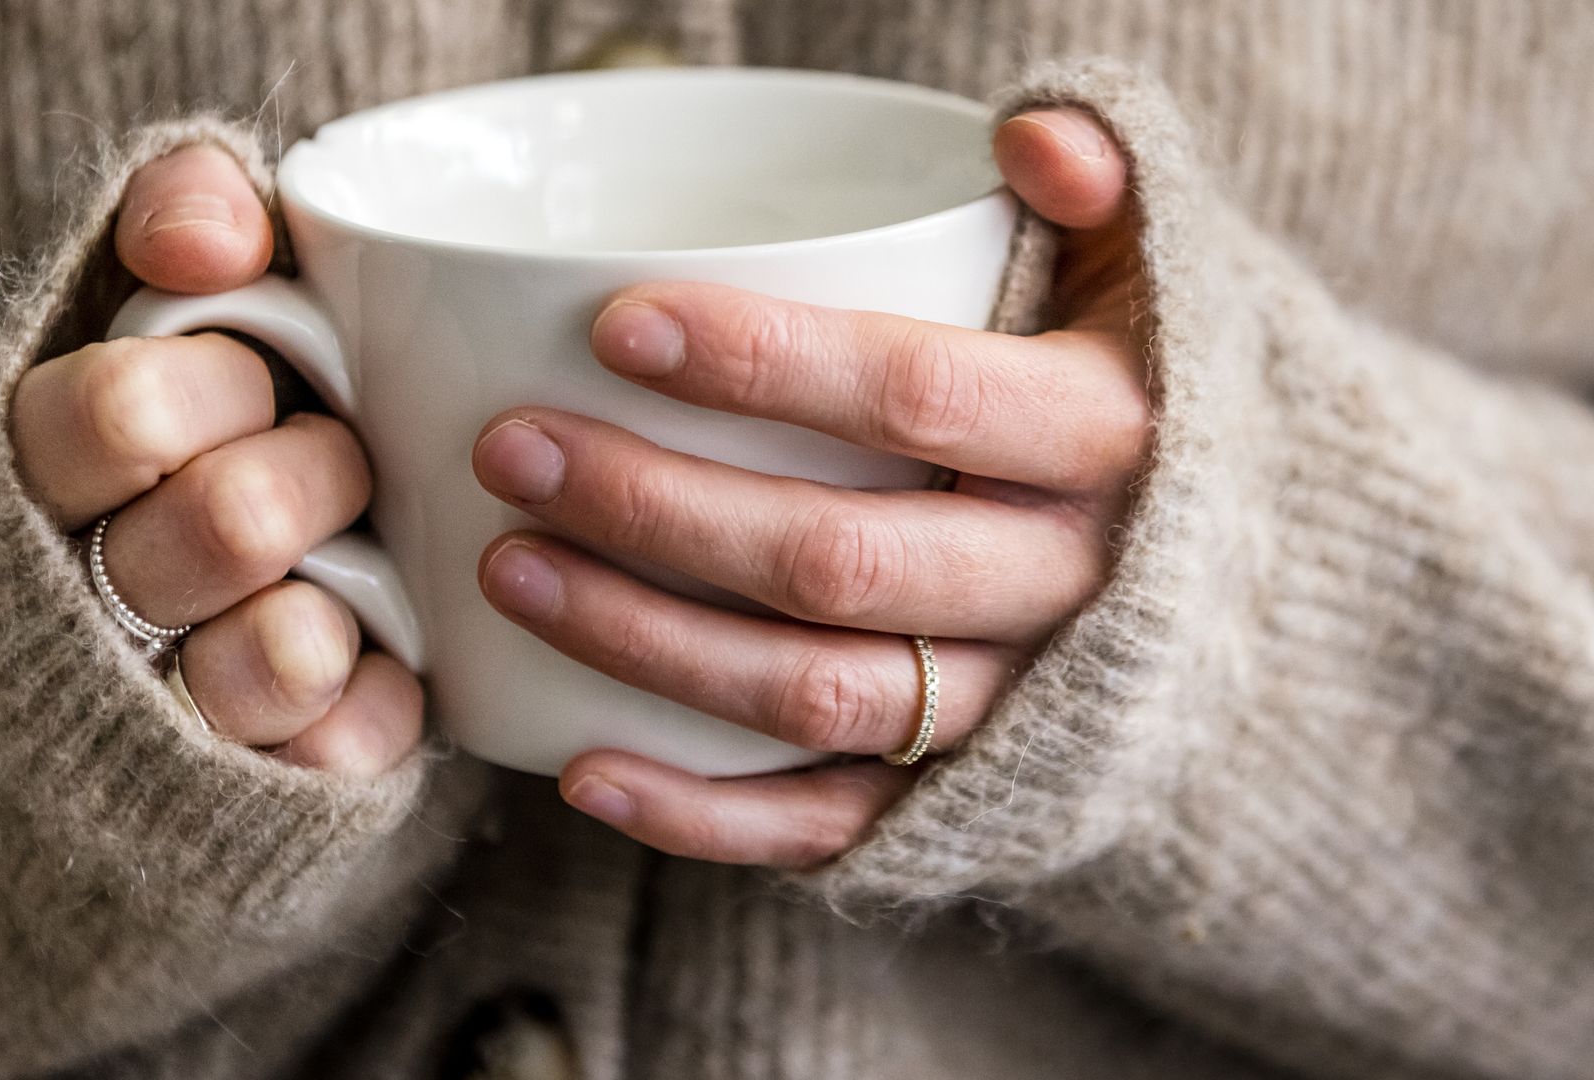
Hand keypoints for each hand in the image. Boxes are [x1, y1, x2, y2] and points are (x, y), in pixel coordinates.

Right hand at [8, 146, 420, 775]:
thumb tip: (212, 235)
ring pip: (280, 652)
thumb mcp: (165, 290)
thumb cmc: (190, 414)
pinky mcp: (259, 790)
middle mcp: (85, 593)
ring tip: (347, 564)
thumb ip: (184, 216)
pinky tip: (373, 655)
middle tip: (339, 462)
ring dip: (339, 589)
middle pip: (226, 522)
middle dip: (315, 473)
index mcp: (42, 461)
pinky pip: (346, 746)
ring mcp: (167, 706)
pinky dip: (379, 695)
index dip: (217, 386)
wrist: (156, 611)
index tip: (257, 379)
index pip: (118, 410)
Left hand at [472, 108, 1144, 865]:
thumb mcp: (1162, 278)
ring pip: (815, 695)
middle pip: (835, 560)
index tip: (617, 326)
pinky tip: (583, 769)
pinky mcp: (971, 796)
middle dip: (656, 508)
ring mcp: (1016, 706)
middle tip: (517, 450)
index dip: (763, 364)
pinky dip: (704, 816)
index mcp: (1106, 439)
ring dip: (646, 644)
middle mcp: (1063, 585)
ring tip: (511, 570)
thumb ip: (1107, 185)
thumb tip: (1025, 137)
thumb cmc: (1152, 398)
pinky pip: (833, 826)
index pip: (918, 399)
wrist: (1264, 588)